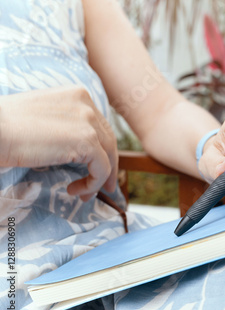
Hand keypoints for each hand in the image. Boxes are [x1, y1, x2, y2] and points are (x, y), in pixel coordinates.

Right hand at [0, 86, 117, 200]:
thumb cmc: (6, 127)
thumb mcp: (43, 118)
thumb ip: (64, 125)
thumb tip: (76, 147)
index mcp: (77, 95)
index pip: (99, 125)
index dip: (102, 149)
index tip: (97, 166)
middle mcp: (87, 104)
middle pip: (108, 140)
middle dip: (108, 164)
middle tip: (104, 186)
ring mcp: (89, 122)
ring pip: (108, 156)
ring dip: (99, 179)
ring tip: (84, 194)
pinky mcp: (87, 141)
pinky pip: (101, 169)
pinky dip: (92, 184)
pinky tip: (74, 191)